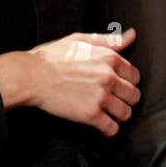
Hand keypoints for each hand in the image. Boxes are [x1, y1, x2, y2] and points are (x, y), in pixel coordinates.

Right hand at [25, 27, 140, 135]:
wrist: (30, 76)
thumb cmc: (50, 58)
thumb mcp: (80, 40)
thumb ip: (109, 40)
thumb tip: (131, 36)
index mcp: (109, 58)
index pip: (135, 76)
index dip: (127, 82)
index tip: (118, 87)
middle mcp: (109, 76)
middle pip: (134, 96)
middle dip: (125, 100)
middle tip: (114, 102)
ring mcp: (101, 96)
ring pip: (126, 113)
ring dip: (118, 116)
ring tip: (107, 114)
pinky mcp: (91, 114)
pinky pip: (112, 129)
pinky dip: (108, 131)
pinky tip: (101, 127)